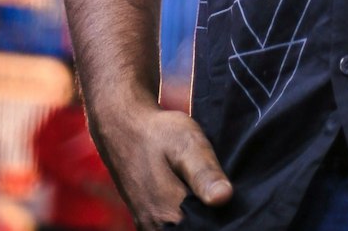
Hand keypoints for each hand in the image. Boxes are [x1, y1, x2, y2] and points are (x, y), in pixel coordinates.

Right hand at [93, 98, 231, 230]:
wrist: (123, 127)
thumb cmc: (158, 133)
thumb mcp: (187, 144)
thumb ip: (204, 173)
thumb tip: (224, 198)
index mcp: (169, 216)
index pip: (207, 227)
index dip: (221, 216)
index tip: (224, 195)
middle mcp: (157, 229)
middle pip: (194, 227)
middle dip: (209, 215)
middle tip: (213, 186)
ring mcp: (149, 227)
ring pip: (181, 227)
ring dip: (196, 214)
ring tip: (202, 188)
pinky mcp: (146, 221)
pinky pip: (170, 226)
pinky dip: (183, 214)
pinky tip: (188, 194)